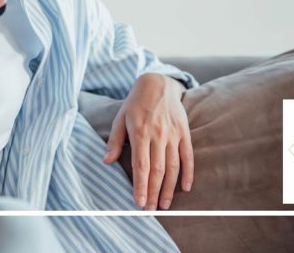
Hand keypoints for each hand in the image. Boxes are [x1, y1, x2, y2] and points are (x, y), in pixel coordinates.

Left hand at [102, 73, 193, 210]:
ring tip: (164, 205)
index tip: (138, 202)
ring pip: (173, 167)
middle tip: (150, 209)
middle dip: (153, 192)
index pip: (141, 165)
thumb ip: (114, 141)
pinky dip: (188, 173)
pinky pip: (188, 156)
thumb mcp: (120, 118)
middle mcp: (158, 135)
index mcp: (140, 132)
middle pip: (157, 170)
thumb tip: (106, 161)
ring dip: (169, 188)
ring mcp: (173, 134)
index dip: (141, 185)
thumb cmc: (135, 103)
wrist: (159, 83)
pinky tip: (185, 188)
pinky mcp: (184, 133)